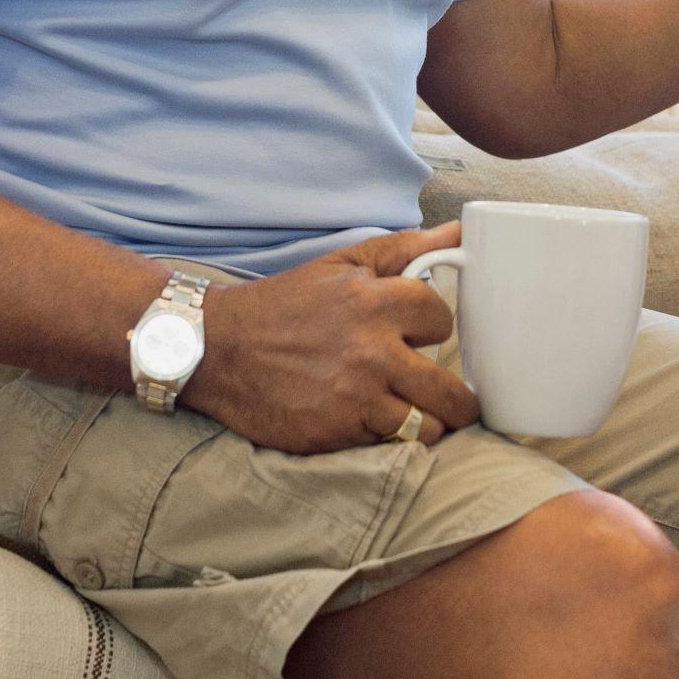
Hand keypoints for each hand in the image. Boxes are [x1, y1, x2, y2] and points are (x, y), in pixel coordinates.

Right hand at [178, 224, 480, 453]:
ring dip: (427, 423)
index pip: (442, 320)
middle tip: (450, 397)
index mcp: (373, 303)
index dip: (434, 327)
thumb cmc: (284, 304)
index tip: (421, 334)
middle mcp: (370, 353)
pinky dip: (388, 438)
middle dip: (458, 398)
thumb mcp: (341, 265)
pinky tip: (375, 422)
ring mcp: (354, 399)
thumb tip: (460, 233)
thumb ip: (403, 250)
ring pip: (426, 427)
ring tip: (417, 414)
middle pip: (449, 391)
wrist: (218, 349)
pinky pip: (386, 446)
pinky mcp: (335, 435)